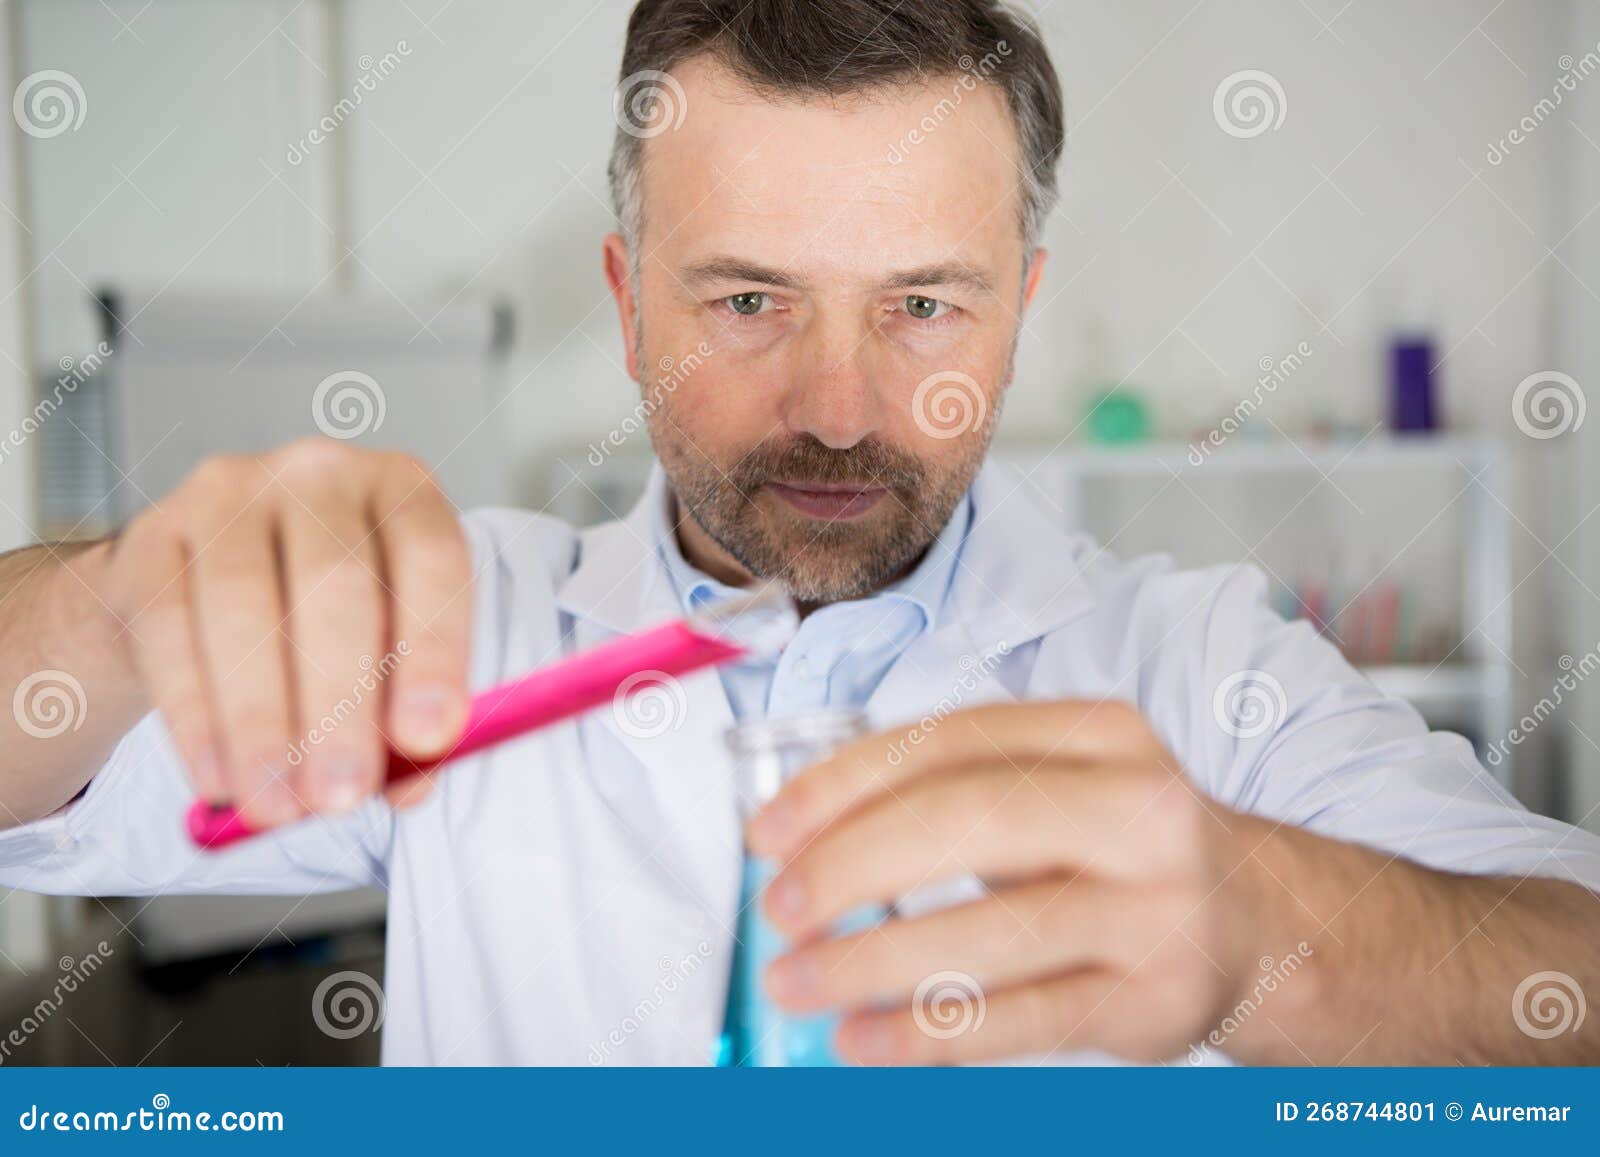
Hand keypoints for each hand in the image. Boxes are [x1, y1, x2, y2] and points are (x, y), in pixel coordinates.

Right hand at [89, 437, 473, 827]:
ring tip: (277, 807)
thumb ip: (407, 716)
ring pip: (247, 612)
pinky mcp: (152, 536)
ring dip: (263, 725)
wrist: (198, 585)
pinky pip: (171, 632)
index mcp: (403, 491)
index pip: (435, 560)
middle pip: (337, 588)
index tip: (429, 740)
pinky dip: (195, 718)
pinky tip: (217, 778)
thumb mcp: (384, 649)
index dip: (436, 652)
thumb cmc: (320, 619)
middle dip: (341, 708)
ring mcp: (230, 493)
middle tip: (342, 797)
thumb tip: (411, 784)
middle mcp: (321, 474)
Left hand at [746, 700, 1287, 1063]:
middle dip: (851, 866)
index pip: (949, 743)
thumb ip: (955, 791)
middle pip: (967, 820)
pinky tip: (865, 1040)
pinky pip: (1024, 1019)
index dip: (843, 785)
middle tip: (781, 909)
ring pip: (990, 929)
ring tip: (799, 982)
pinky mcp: (1155, 997)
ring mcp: (1156, 905)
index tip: (770, 832)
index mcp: (1099, 734)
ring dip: (871, 962)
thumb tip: (807, 837)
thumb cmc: (1122, 847)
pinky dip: (930, 1033)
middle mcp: (1138, 807)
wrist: (1262, 923)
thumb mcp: (1062, 784)